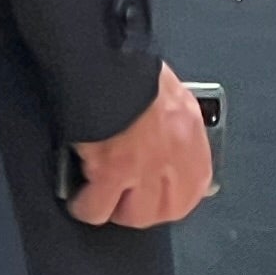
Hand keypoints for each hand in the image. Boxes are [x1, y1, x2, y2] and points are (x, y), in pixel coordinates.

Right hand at [68, 63, 214, 227]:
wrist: (105, 59)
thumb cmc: (131, 69)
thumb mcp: (167, 94)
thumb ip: (171, 124)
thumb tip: (164, 146)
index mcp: (190, 131)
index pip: (196, 187)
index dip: (173, 198)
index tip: (159, 198)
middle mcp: (173, 154)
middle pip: (167, 209)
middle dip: (146, 210)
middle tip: (127, 201)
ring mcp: (144, 167)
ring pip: (134, 215)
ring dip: (117, 209)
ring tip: (102, 199)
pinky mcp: (112, 172)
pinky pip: (97, 208)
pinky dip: (86, 206)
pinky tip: (80, 197)